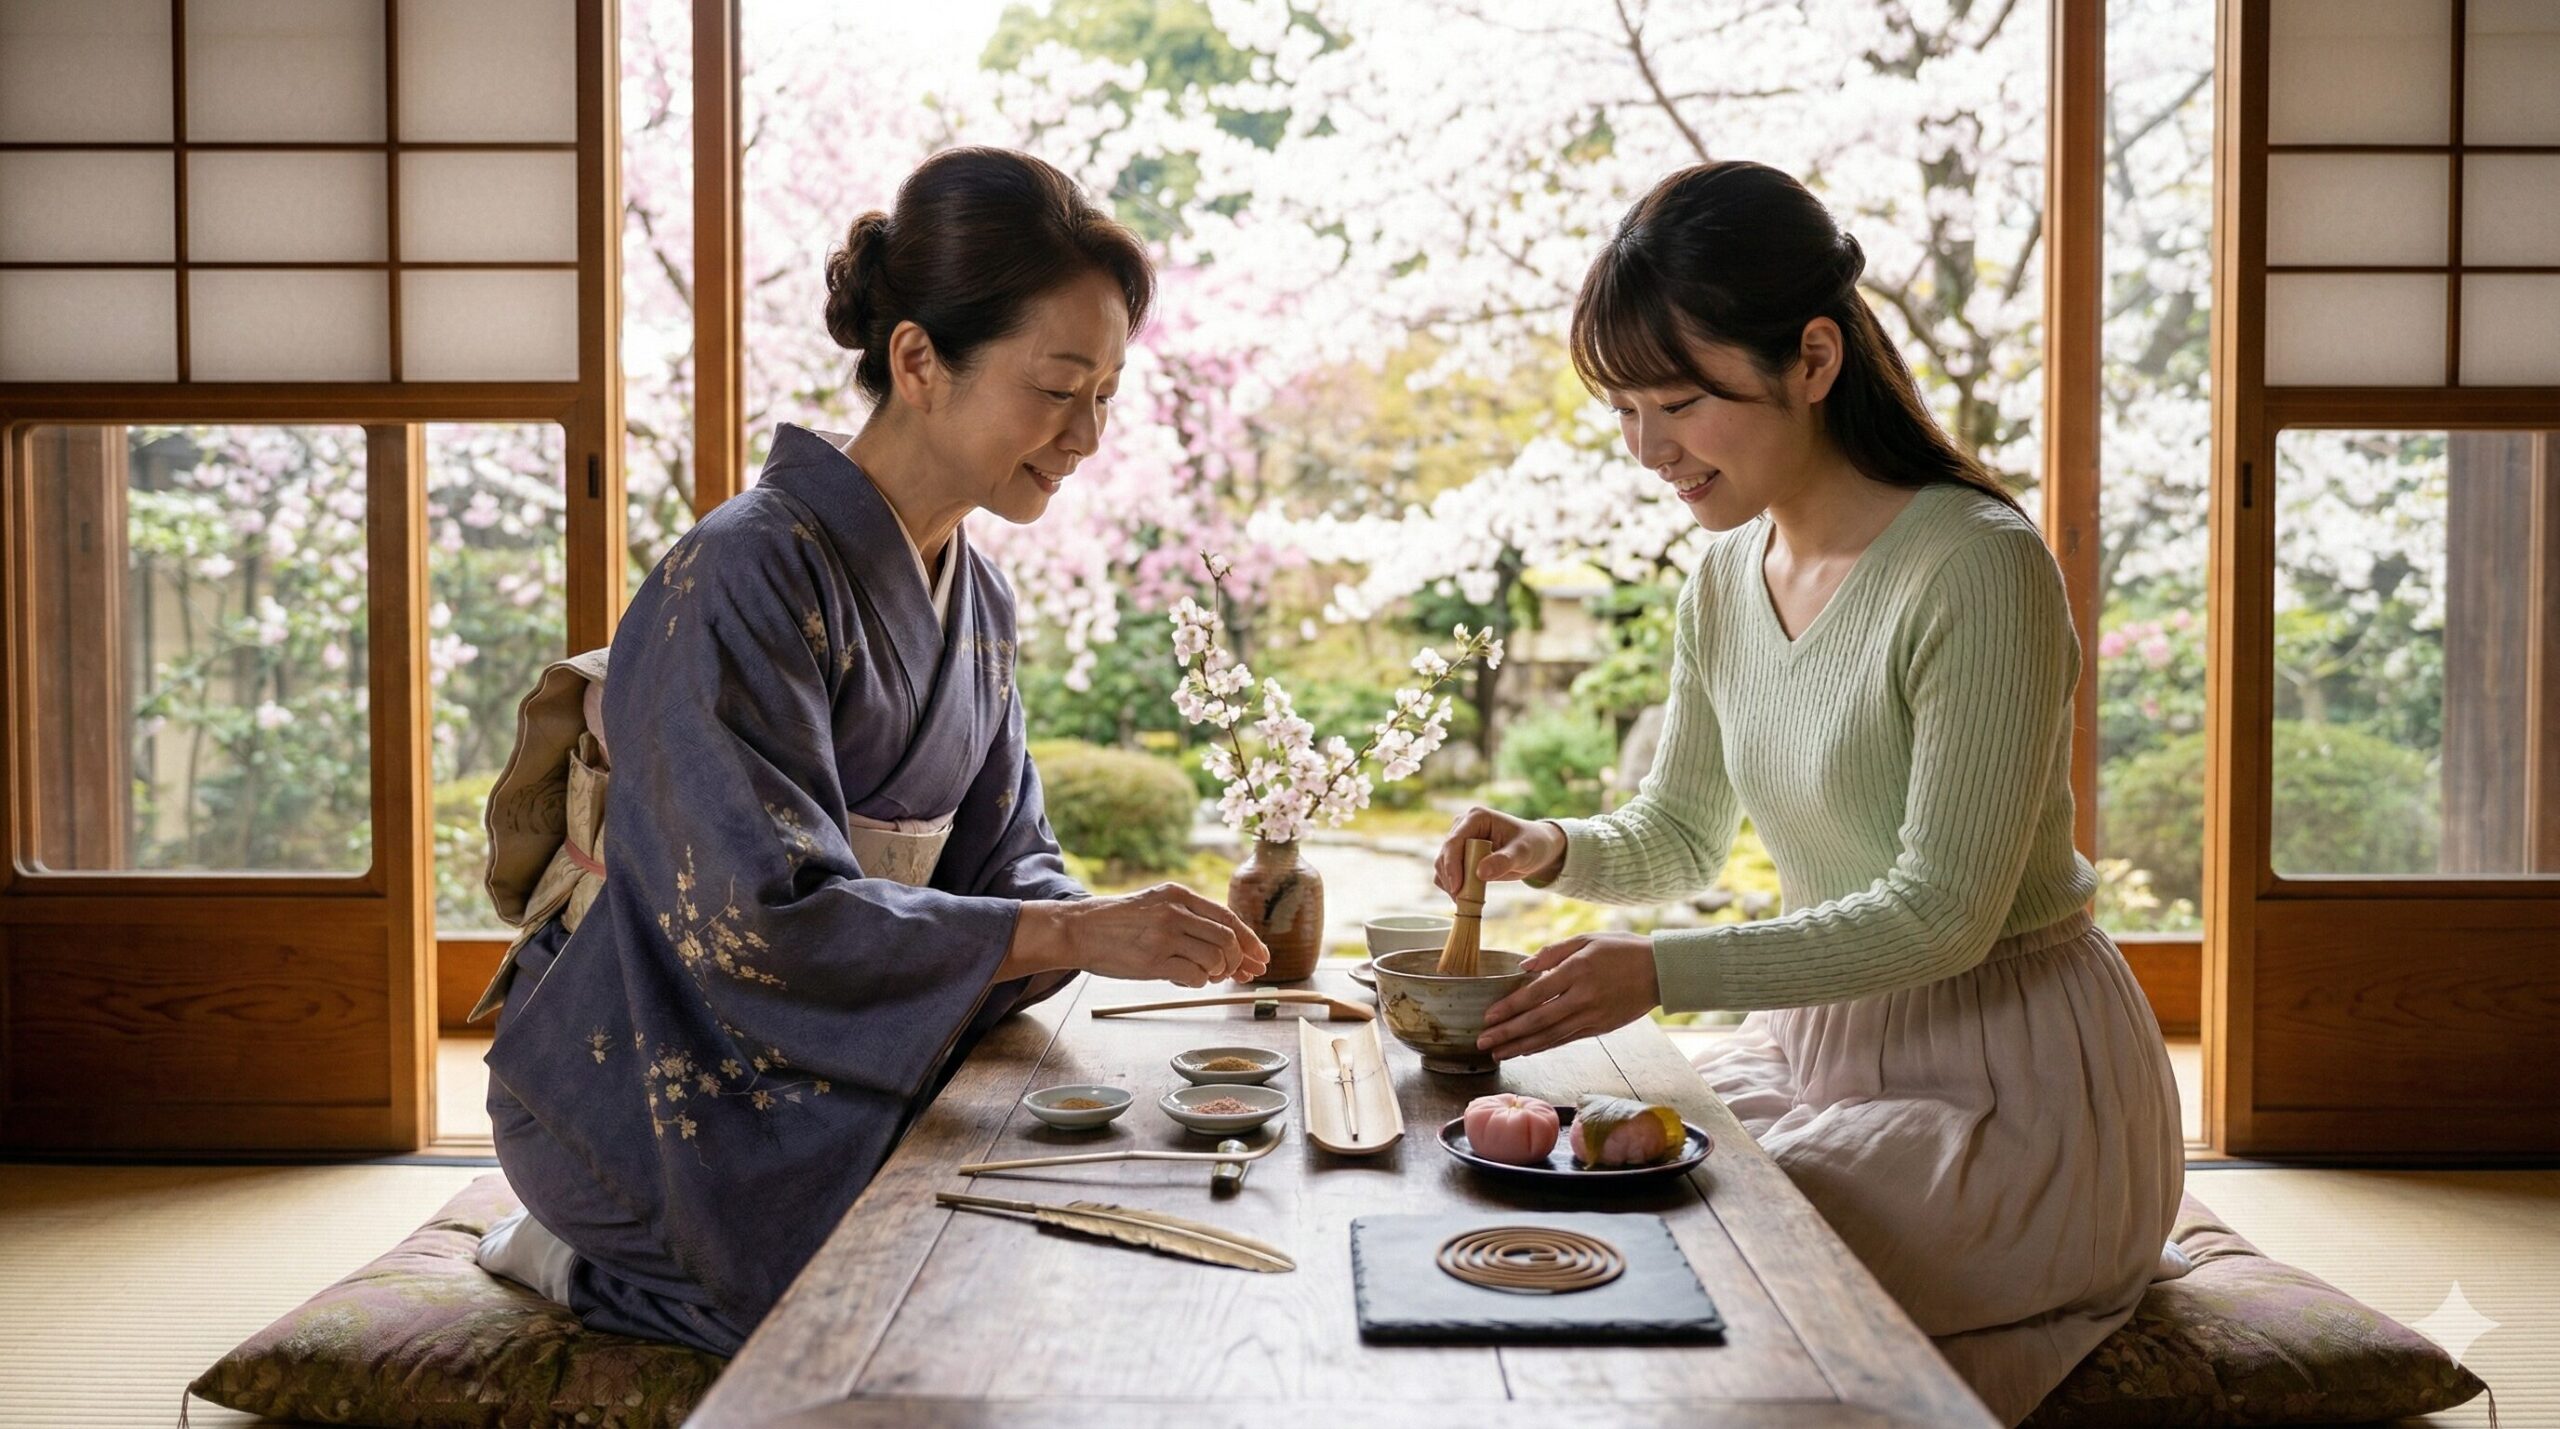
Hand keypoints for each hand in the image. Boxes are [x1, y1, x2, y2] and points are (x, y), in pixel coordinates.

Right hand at [1009, 884, 1268, 987]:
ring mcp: (1164, 936)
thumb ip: (1187, 916)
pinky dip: (1199, 982)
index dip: (1250, 940)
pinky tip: (1188, 979)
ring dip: (1217, 973)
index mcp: (1178, 895)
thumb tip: (1228, 945)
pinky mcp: (1152, 961)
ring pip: (1215, 959)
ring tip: (1206, 976)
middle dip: (1239, 961)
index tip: (1261, 957)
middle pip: (1227, 939)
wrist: (1078, 929)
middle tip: (1239, 974)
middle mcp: (1175, 912)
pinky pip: (1194, 976)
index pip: (1228, 917)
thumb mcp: (1154, 904)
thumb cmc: (1117, 923)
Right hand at [1434, 806, 1566, 895]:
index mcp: (1476, 818)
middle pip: (1444, 855)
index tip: (1457, 887)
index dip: (1452, 865)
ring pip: (1442, 867)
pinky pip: (1447, 874)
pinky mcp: (1460, 857)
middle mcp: (1463, 827)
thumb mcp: (1523, 852)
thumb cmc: (1532, 844)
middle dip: (1451, 878)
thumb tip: (1480, 873)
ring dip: (1451, 885)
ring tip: (1468, 900)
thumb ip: (1504, 861)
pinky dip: (1453, 888)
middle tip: (1463, 900)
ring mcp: (1460, 842)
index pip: (1454, 841)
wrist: (1536, 850)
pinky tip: (1466, 897)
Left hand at [1474, 933, 1659, 1060]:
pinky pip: (1566, 1039)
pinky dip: (1544, 1046)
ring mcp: (1592, 1016)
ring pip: (1550, 1036)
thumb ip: (1553, 952)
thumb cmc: (1622, 949)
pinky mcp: (1600, 1028)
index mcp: (1577, 971)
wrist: (1661, 970)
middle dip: (1507, 1034)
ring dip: (1521, 1046)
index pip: (1535, 994)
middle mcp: (1583, 997)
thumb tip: (1523, 968)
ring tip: (1498, 1054)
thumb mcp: (1587, 939)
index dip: (1509, 1008)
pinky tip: (1527, 1050)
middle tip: (1483, 1043)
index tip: (1488, 1017)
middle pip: (1538, 1021)